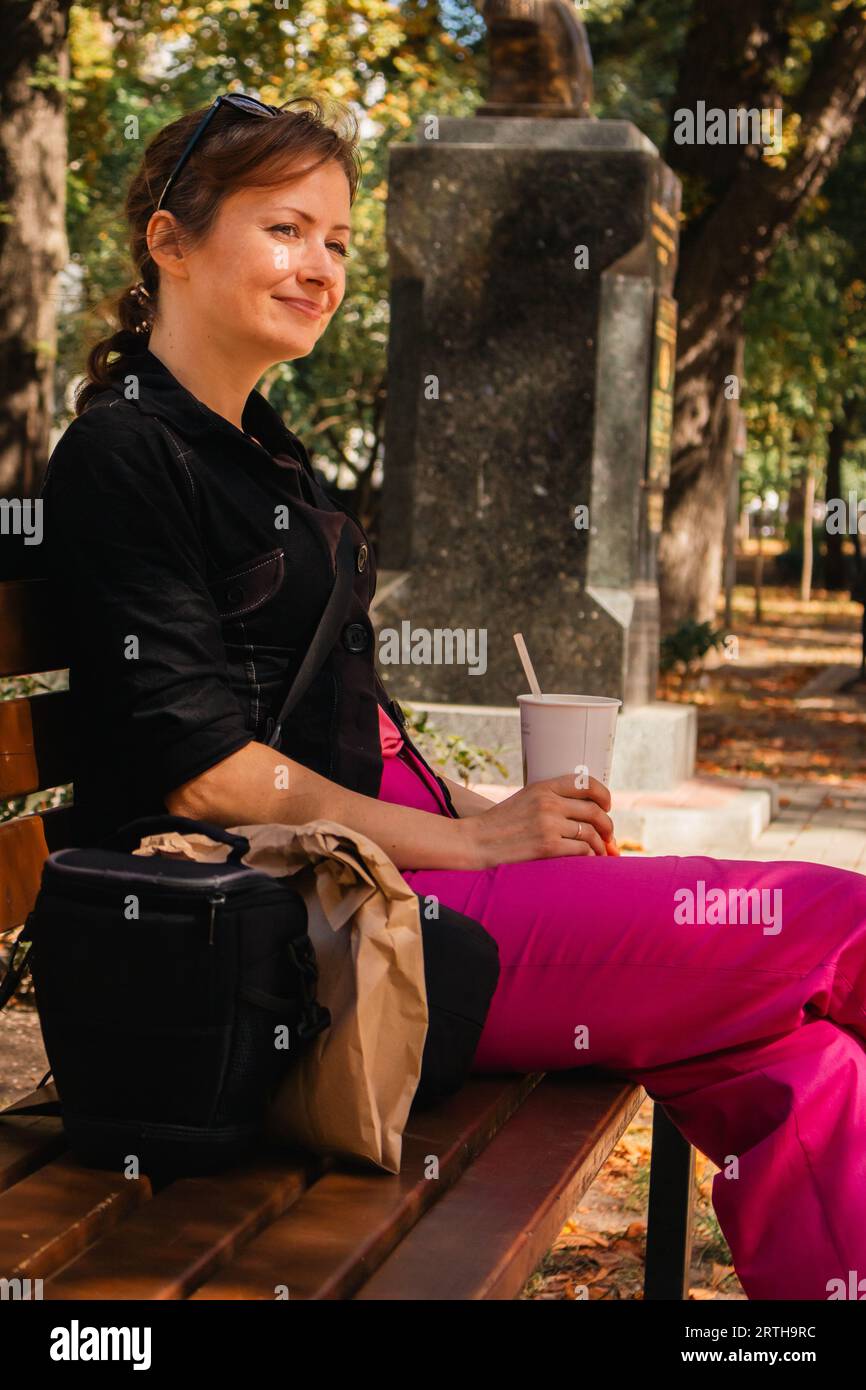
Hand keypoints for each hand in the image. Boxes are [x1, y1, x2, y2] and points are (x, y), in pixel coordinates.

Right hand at [461, 773, 616, 869]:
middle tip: (608, 836)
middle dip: (607, 826)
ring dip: (600, 845)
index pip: (586, 783)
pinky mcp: (548, 846)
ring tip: (600, 852)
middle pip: (594, 811)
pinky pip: (583, 850)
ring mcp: (549, 824)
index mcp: (543, 787)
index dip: (603, 795)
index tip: (606, 806)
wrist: (475, 842)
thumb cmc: (500, 825)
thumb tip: (587, 811)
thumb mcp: (524, 800)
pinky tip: (588, 860)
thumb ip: (551, 801)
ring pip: (592, 833)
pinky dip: (590, 856)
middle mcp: (549, 803)